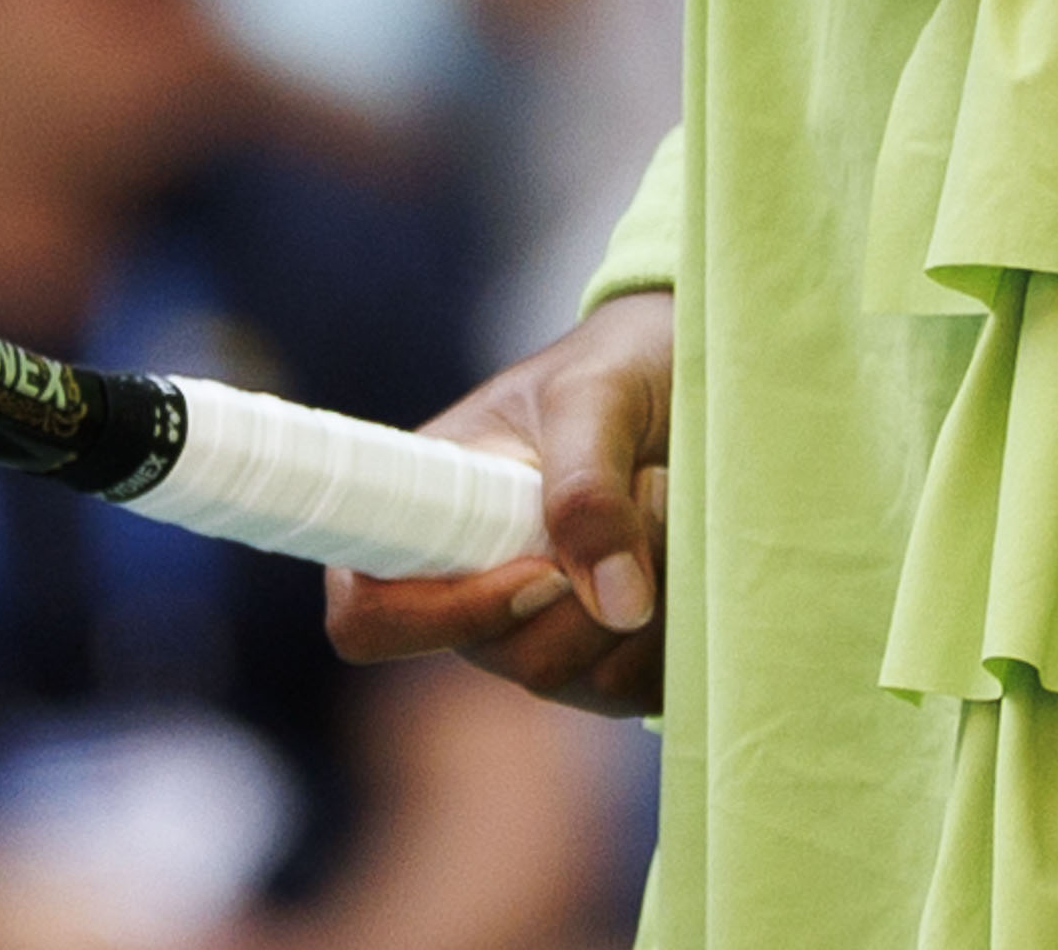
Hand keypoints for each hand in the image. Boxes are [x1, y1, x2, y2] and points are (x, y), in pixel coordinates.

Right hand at [326, 291, 667, 715]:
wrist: (684, 374)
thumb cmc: (615, 368)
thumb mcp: (595, 394)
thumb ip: (586, 487)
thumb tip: (613, 604)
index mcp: (426, 516)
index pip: (369, 614)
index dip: (442, 616)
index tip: (543, 568)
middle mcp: (471, 588)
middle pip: (506, 657)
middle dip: (592, 588)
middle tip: (649, 484)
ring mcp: (538, 630)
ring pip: (580, 680)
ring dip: (646, 601)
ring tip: (667, 501)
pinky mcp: (608, 658)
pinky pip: (639, 689)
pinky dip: (678, 632)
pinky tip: (688, 555)